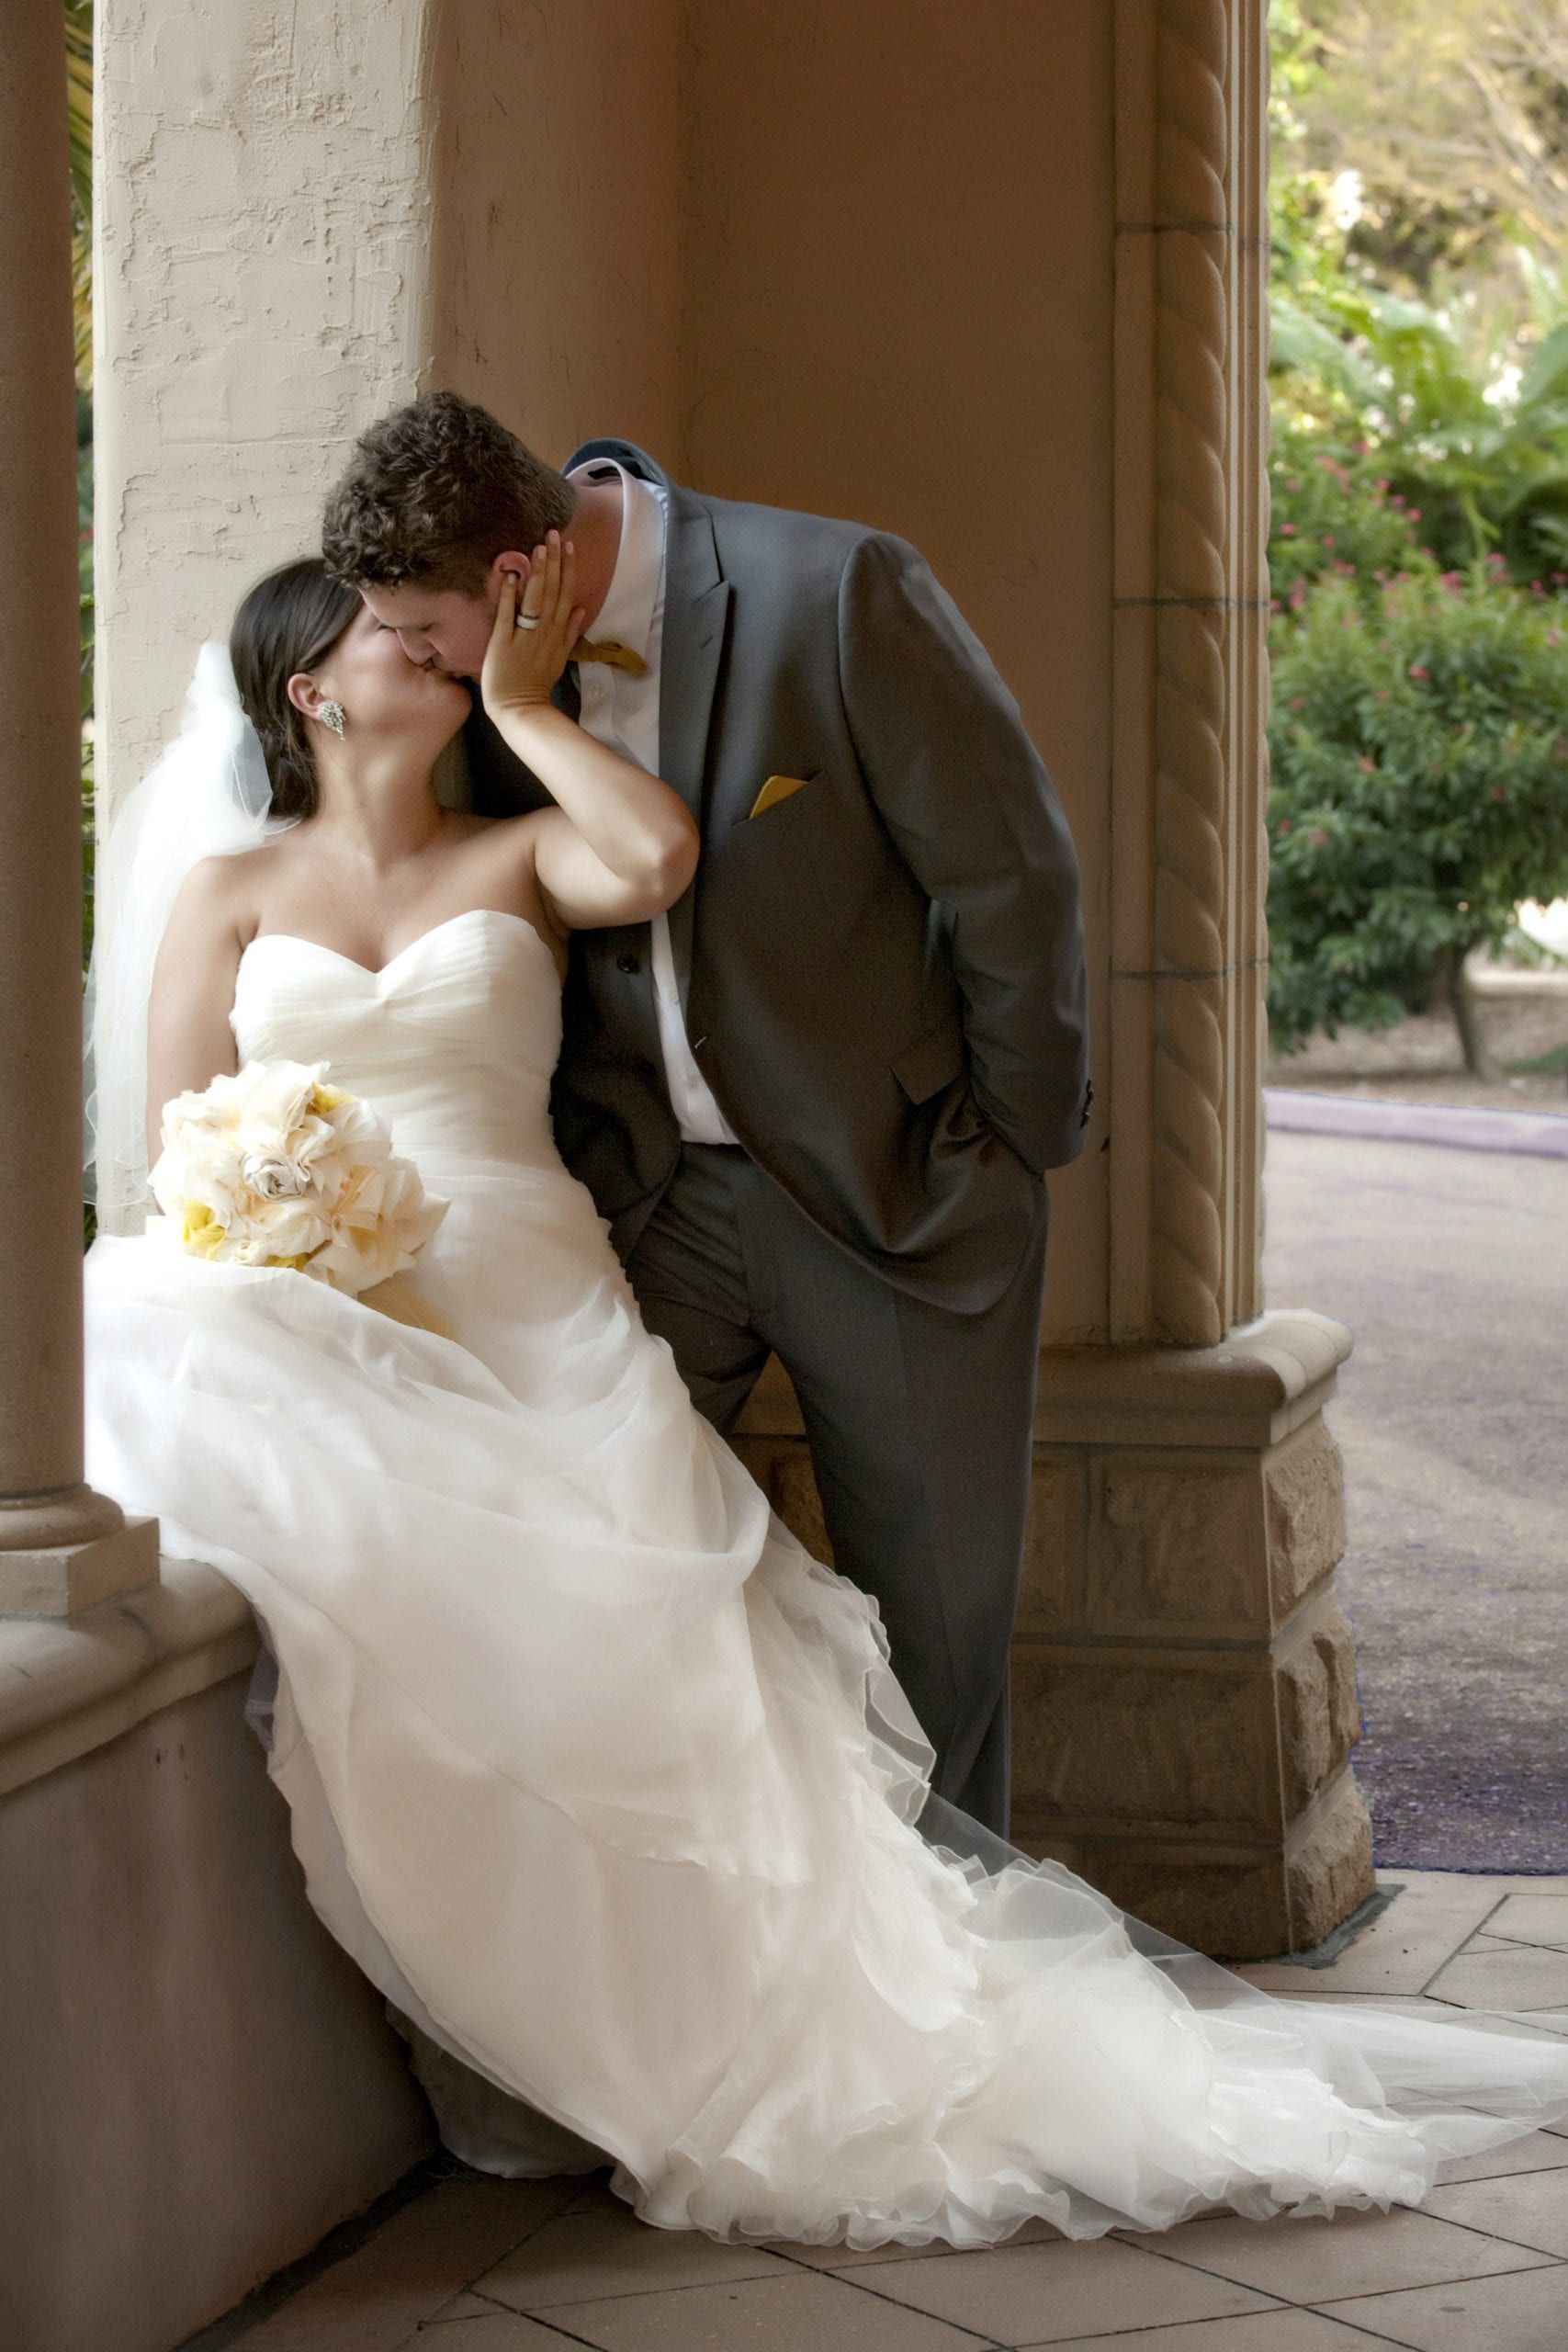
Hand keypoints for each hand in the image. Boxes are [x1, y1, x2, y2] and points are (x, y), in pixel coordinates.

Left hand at [480, 531, 587, 716]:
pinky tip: (511, 577)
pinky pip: (508, 617)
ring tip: (538, 548)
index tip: (569, 546)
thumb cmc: (536, 682)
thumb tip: (582, 608)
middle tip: (553, 533)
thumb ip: (570, 632)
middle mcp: (545, 632)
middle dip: (554, 561)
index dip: (568, 569)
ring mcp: (525, 637)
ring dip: (537, 573)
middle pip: (553, 591)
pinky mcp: (504, 643)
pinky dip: (510, 597)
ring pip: (535, 600)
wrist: (520, 707)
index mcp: (558, 633)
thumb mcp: (560, 657)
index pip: (566, 595)